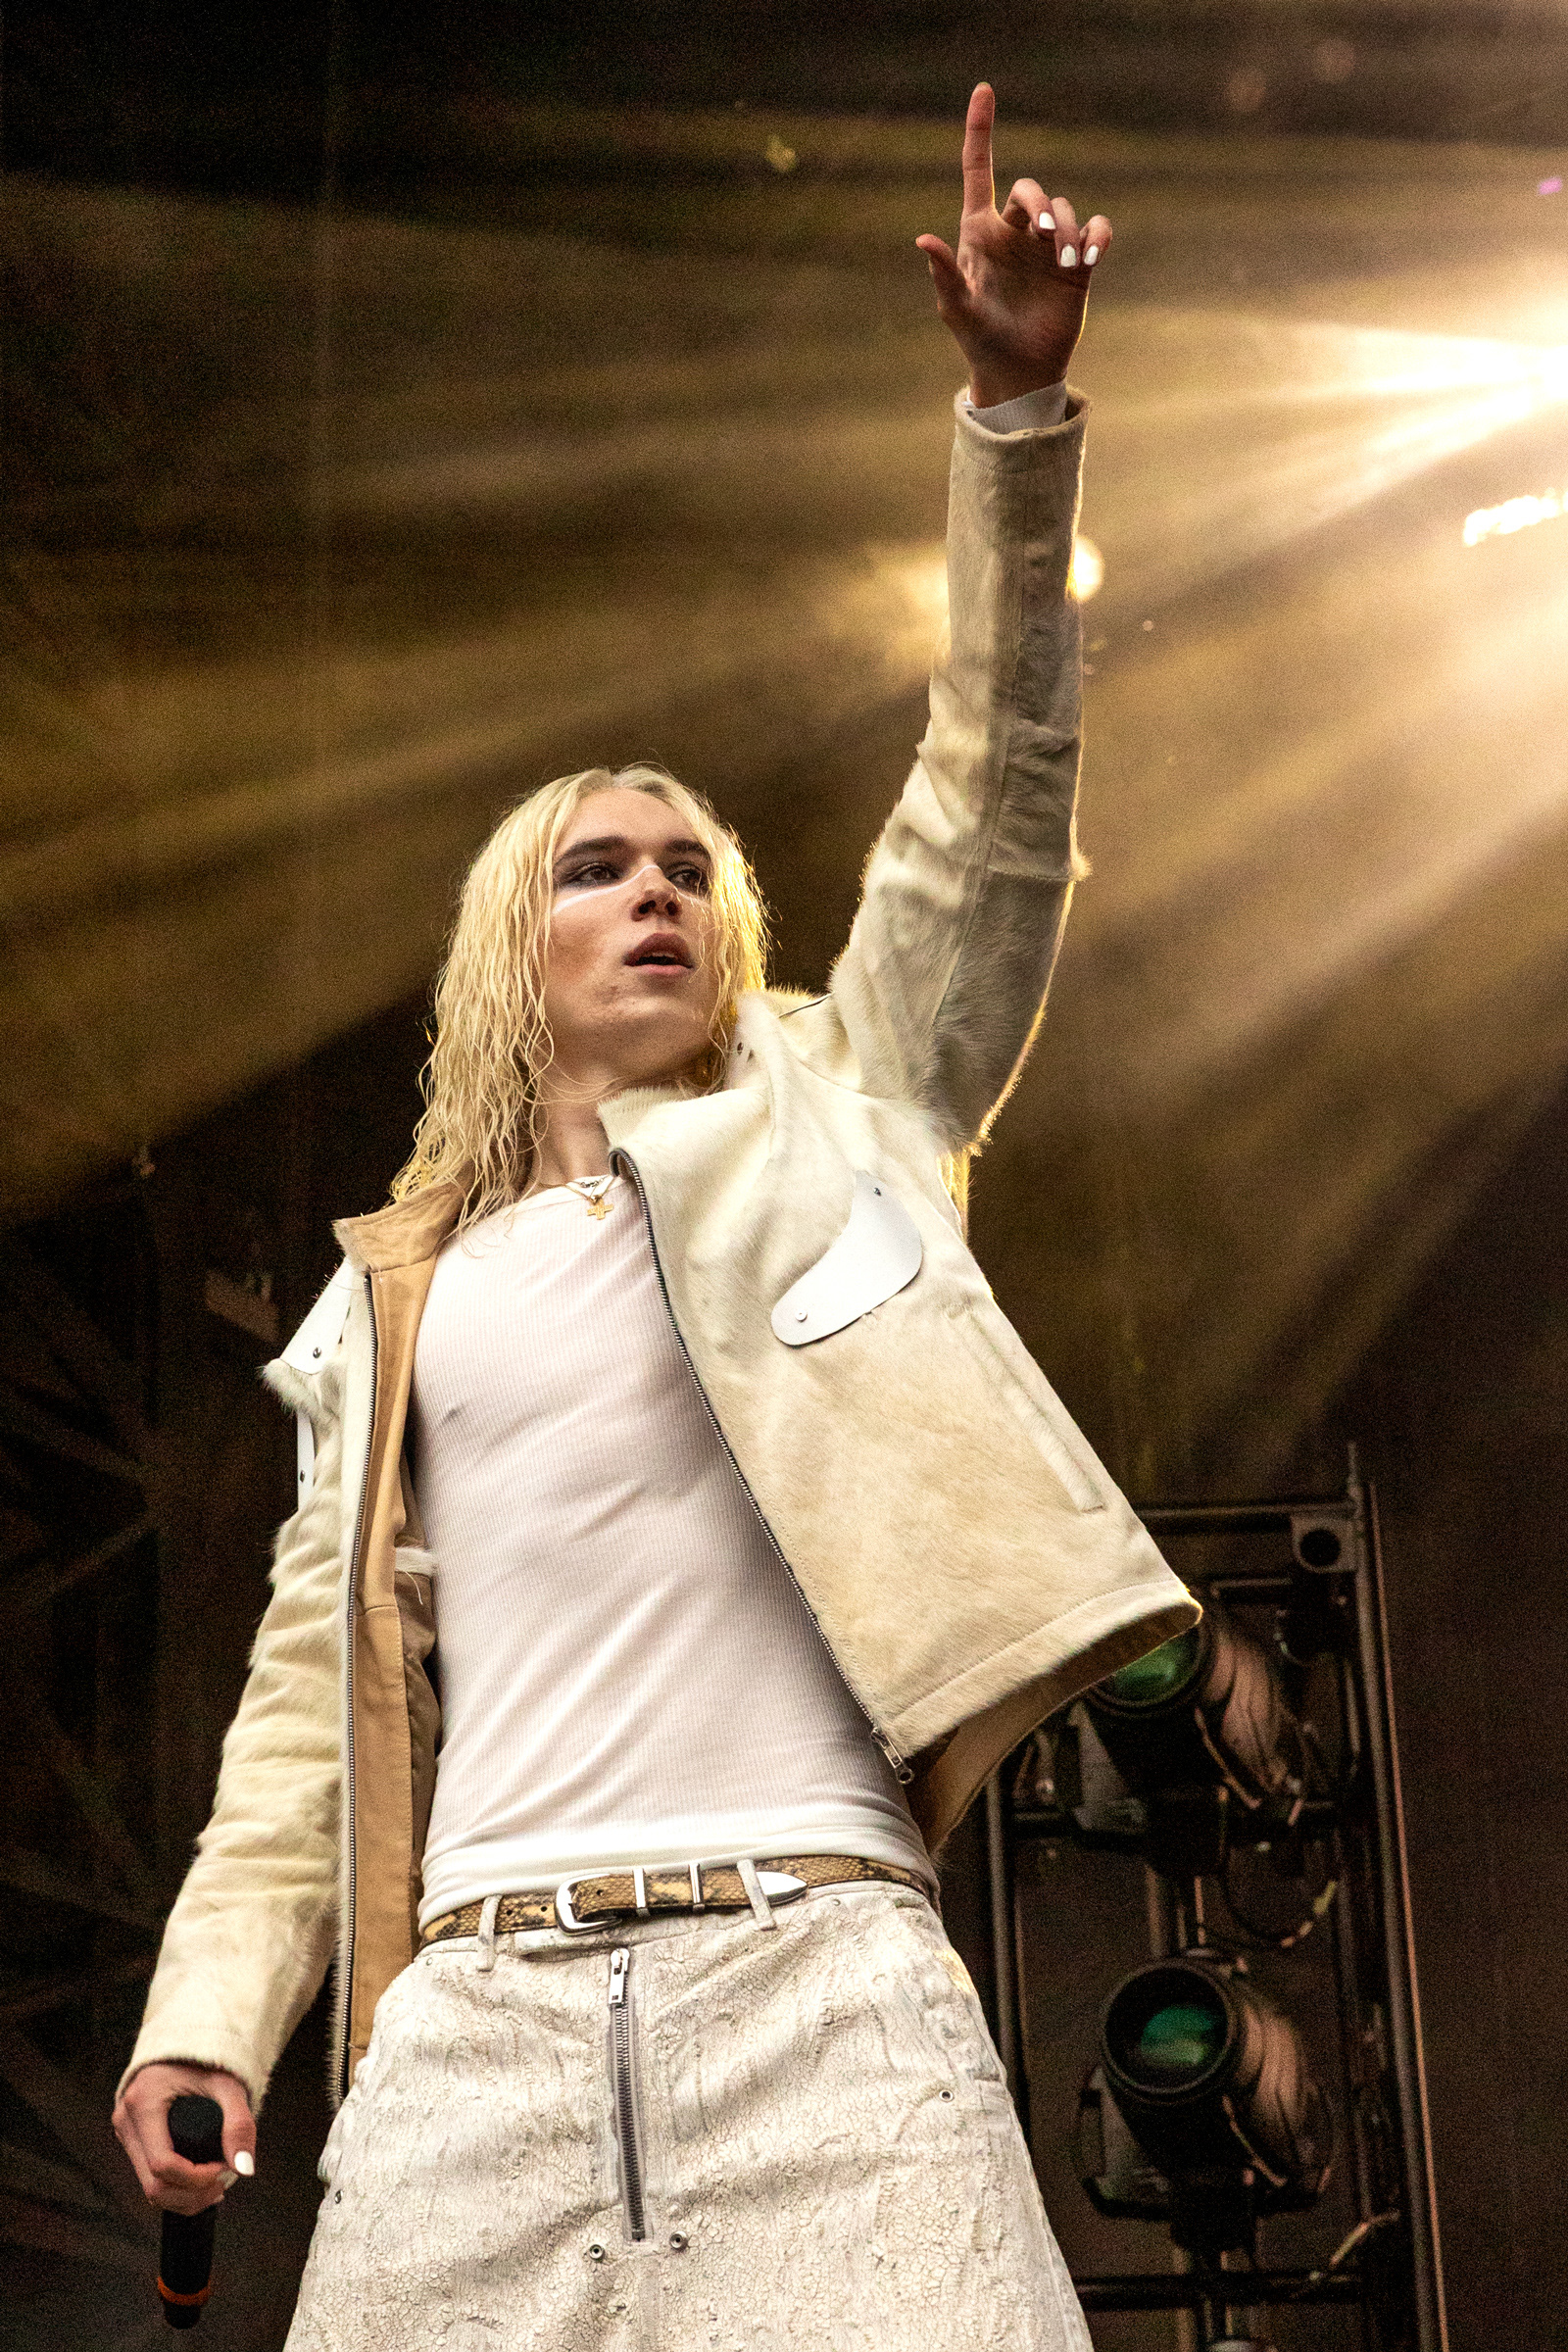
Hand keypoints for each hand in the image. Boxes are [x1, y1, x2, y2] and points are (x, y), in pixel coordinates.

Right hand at [113, 2061, 255, 2215]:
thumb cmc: (205, 2058)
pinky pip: (148, 2177)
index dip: (196, 2179)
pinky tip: (200, 2185)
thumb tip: (244, 2168)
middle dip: (192, 2195)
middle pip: (153, 2185)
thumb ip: (239, 2123)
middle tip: (224, 2182)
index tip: (224, 2169)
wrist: (185, 2043)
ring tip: (216, 2185)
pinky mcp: (132, 2138)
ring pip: (149, 2188)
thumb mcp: (228, 2084)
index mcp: (144, 2102)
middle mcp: (126, 2119)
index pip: (162, 2165)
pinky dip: (175, 2188)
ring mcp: (126, 2131)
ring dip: (184, 2198)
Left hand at [917, 83, 1111, 408]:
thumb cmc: (980, 343)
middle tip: (1049, 233)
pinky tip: (1092, 254)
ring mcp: (1047, 247)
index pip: (979, 171)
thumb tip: (922, 240)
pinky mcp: (1077, 265)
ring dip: (1071, 227)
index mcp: (980, 234)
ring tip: (1069, 260)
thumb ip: (945, 275)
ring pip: (1066, 208)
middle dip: (1041, 203)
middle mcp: (1015, 233)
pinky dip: (1098, 234)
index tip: (984, 90)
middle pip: (1030, 190)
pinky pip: (1096, 230)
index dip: (980, 130)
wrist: (1020, 374)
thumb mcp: (959, 311)